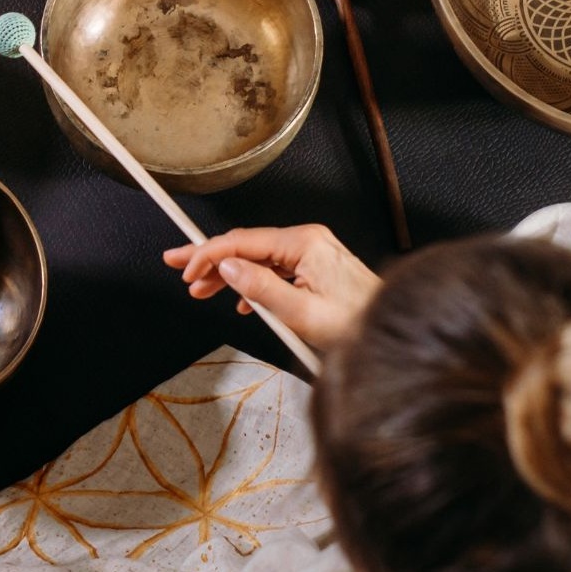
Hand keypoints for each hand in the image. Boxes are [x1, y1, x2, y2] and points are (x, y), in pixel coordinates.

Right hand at [163, 225, 381, 350]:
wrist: (392, 331)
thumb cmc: (356, 324)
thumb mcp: (300, 312)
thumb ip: (259, 288)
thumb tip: (226, 267)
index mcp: (304, 243)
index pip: (241, 242)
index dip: (208, 254)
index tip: (185, 267)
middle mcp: (308, 240)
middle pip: (246, 245)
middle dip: (210, 258)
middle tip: (178, 266)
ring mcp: (313, 252)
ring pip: (258, 258)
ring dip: (229, 274)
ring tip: (201, 289)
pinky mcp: (317, 267)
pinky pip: (275, 268)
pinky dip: (253, 281)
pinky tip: (240, 300)